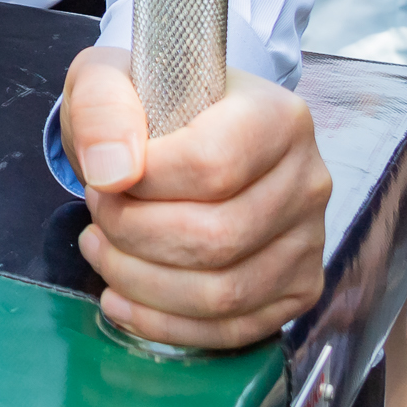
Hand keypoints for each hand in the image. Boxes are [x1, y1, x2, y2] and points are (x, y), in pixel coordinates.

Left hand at [63, 46, 332, 349]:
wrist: (177, 129)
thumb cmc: (147, 102)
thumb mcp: (107, 78)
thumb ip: (103, 108)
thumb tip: (112, 171)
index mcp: (277, 117)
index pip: (213, 166)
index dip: (144, 184)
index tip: (103, 177)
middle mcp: (308, 180)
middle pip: (217, 237)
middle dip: (134, 234)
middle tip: (97, 214)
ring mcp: (309, 239)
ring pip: (224, 292)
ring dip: (141, 282)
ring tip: (101, 249)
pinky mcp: (297, 287)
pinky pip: (235, 328)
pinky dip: (166, 324)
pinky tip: (122, 298)